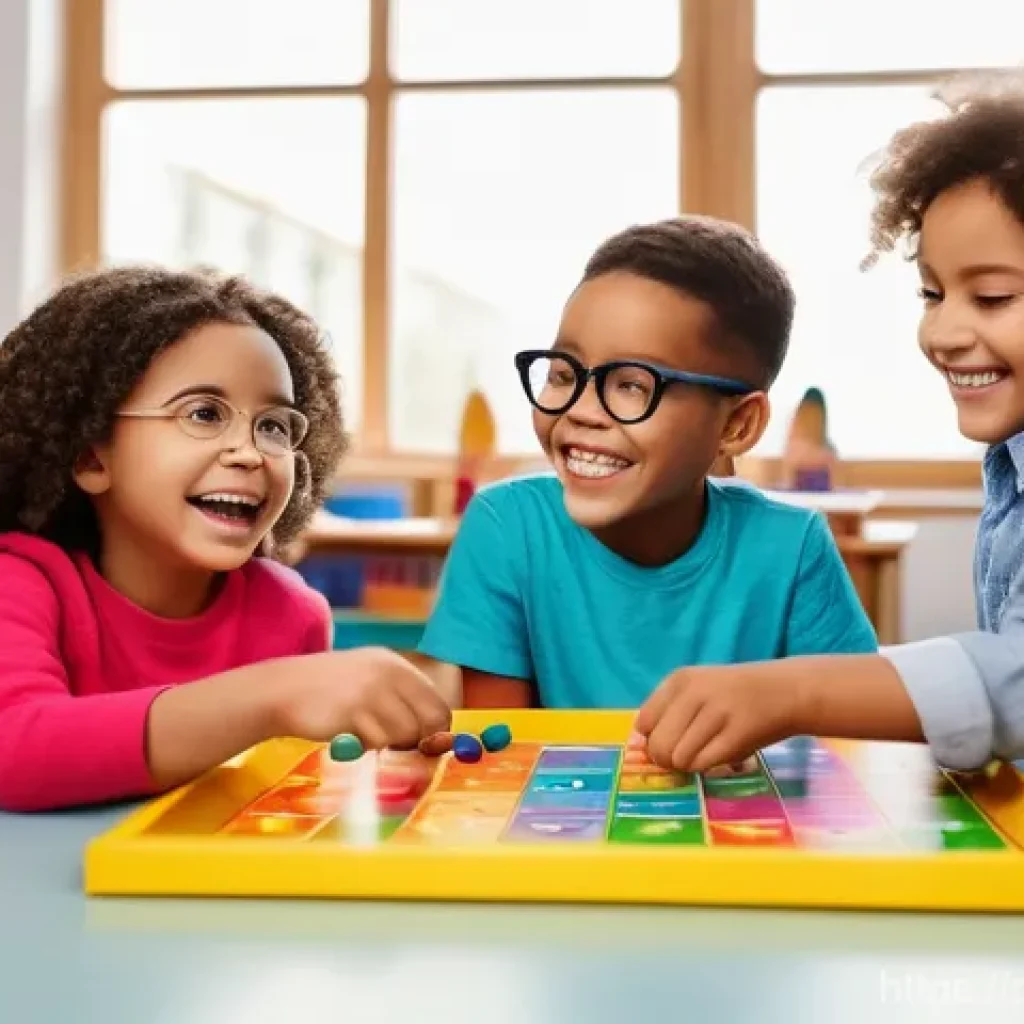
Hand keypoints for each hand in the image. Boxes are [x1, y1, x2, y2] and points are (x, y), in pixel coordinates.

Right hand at [269, 647, 451, 749]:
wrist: (283, 689)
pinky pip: (377, 742)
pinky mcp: (353, 712)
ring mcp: (372, 692)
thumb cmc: (331, 691)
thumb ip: (402, 701)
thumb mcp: (371, 680)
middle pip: (428, 722)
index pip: (438, 705)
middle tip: (396, 745)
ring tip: (364, 734)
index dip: (435, 731)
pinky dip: (366, 747)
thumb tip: (437, 738)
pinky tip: (349, 736)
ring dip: (387, 743)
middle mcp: (389, 674)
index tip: (424, 745)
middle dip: (416, 741)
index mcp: (396, 666)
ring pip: (404, 735)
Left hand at [633, 662, 806, 771]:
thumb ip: (669, 714)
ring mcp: (716, 712)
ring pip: (678, 758)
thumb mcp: (699, 691)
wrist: (788, 691)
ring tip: (707, 752)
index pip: (644, 722)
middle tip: (687, 756)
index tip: (670, 743)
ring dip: (690, 765)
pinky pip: (703, 764)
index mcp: (680, 680)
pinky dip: (708, 768)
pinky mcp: (737, 734)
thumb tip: (638, 748)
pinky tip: (722, 755)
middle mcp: (694, 693)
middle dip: (668, 760)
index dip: (652, 741)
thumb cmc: (737, 696)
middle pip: (658, 745)